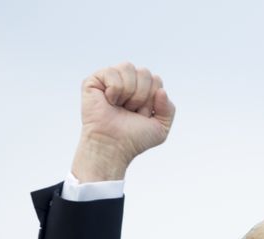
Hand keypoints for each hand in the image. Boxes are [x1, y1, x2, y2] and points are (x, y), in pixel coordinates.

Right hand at [71, 62, 175, 181]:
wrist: (113, 146)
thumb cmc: (134, 138)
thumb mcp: (161, 127)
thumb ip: (169, 109)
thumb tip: (161, 90)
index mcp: (143, 90)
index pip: (156, 80)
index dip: (152, 100)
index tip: (142, 114)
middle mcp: (127, 82)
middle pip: (145, 72)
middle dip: (142, 96)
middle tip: (130, 110)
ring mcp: (110, 80)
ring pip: (129, 68)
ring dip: (128, 92)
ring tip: (119, 106)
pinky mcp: (94, 81)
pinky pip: (112, 72)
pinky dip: (114, 90)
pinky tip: (108, 101)